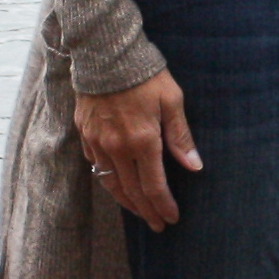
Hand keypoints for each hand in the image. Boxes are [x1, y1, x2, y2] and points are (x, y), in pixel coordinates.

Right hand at [75, 68, 200, 231]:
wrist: (106, 54)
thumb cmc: (145, 75)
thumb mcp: (172, 101)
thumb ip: (181, 136)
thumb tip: (194, 166)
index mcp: (142, 141)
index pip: (154, 186)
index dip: (163, 206)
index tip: (171, 218)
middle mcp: (117, 147)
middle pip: (132, 191)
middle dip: (147, 211)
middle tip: (157, 225)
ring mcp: (97, 142)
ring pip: (111, 184)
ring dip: (127, 202)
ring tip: (139, 213)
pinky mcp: (85, 134)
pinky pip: (96, 166)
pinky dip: (109, 181)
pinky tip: (118, 185)